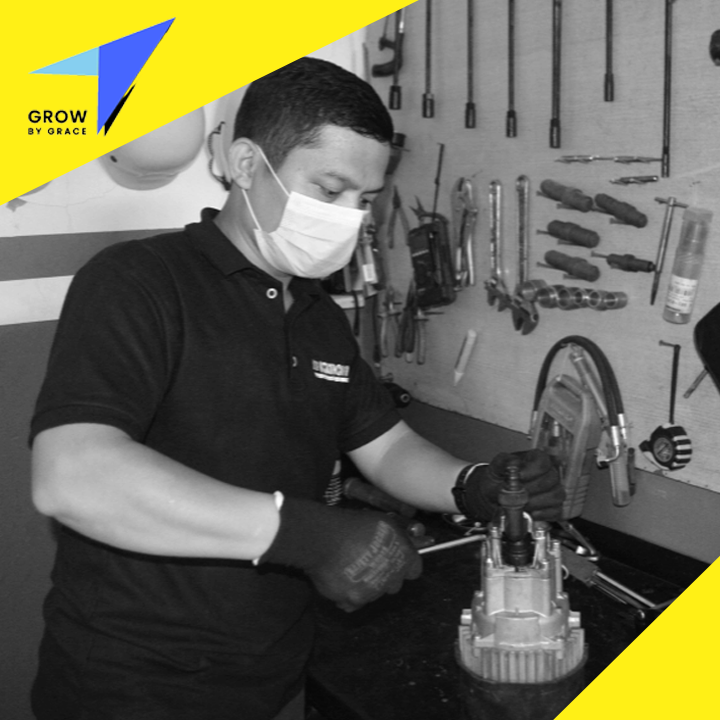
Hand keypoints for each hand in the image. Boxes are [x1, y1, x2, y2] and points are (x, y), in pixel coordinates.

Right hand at [260, 497, 421, 611]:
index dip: (404, 563)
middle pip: (393, 584)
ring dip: (364, 584)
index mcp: (404, 559)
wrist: (324, 539)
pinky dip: (346, 594)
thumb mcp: (384, 521)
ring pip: (372, 594)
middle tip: (369, 561)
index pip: (414, 569)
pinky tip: (339, 579)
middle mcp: (392, 580)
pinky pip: (351, 602)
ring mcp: (372, 594)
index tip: (394, 558)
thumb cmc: (354, 525)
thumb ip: (398, 536)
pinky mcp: (351, 601)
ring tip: (349, 567)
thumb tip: (404, 540)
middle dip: (384, 575)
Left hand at [461, 449, 564, 521]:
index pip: (543, 462)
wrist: (495, 494)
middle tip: (518, 494)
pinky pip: (556, 511)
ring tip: (521, 504)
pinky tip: (530, 513)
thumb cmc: (499, 478)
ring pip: (556, 495)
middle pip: (551, 479)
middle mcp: (549, 473)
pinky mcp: (554, 507)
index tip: (519, 476)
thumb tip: (514, 463)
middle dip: (532, 489)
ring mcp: (553, 489)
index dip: (531, 470)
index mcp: (536, 459)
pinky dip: (543, 514)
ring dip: (536, 502)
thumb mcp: (496, 467)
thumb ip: (504, 462)